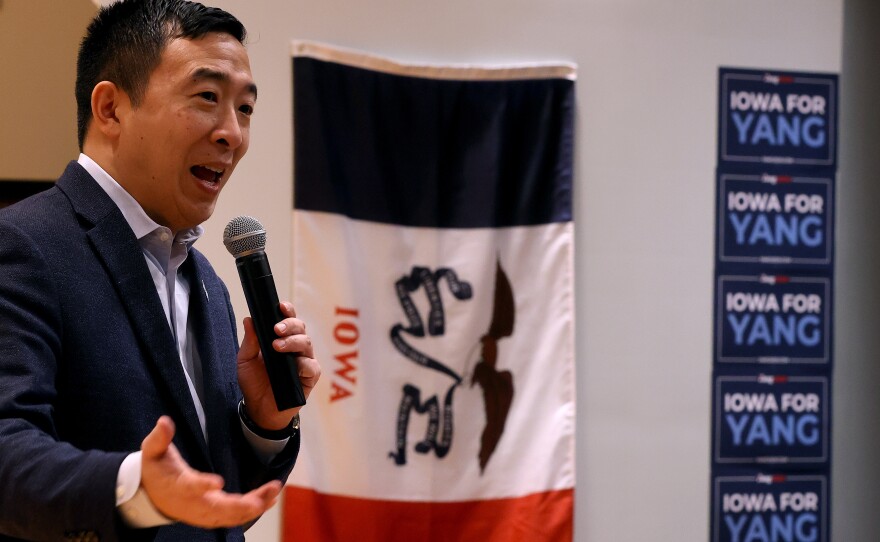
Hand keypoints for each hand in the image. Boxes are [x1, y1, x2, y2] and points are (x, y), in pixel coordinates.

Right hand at [140, 416, 280, 527]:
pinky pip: (234, 517)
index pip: (190, 487)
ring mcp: (203, 512)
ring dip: (253, 506)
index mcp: (177, 486)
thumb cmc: (155, 470)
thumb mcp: (151, 452)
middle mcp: (192, 503)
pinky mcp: (211, 516)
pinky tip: (270, 500)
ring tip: (274, 493)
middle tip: (261, 498)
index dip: (203, 485)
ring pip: (230, 515)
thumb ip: (159, 438)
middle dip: (240, 505)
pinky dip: (252, 511)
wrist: (150, 498)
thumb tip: (164, 421)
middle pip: (217, 508)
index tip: (218, 482)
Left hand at [237, 301, 320, 429]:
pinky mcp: (310, 377)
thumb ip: (250, 341)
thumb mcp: (245, 361)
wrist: (258, 409)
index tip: (281, 306)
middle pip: (300, 328)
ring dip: (293, 342)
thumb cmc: (254, 383)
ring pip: (307, 343)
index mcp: (281, 340)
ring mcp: (304, 361)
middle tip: (277, 329)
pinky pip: (312, 366)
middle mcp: (295, 348)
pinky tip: (295, 365)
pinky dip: (304, 363)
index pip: (289, 320)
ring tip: (277, 347)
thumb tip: (249, 319)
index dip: (288, 311)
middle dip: (290, 325)